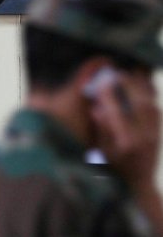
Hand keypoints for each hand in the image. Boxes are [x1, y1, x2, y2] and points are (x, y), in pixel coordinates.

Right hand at [89, 70, 159, 186]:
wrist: (139, 181)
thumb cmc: (115, 167)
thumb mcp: (102, 152)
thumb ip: (100, 130)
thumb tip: (97, 108)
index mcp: (124, 142)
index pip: (116, 112)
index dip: (108, 96)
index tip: (100, 82)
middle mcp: (142, 136)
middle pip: (137, 103)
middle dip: (127, 85)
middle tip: (116, 73)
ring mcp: (154, 133)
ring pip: (149, 104)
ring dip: (140, 87)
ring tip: (129, 73)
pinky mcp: (159, 131)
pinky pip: (155, 108)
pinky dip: (149, 95)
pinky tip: (142, 85)